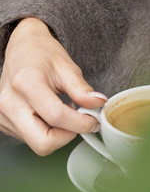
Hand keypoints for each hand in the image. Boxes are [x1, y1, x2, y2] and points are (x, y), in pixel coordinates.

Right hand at [0, 18, 106, 154]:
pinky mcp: (2, 122)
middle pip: (43, 143)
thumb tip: (98, 104)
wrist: (21, 48)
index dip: (81, 123)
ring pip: (37, 144)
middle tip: (78, 122)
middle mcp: (10, 103)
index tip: (93, 120)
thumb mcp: (66, 66)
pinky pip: (30, 139)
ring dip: (57, 134)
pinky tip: (49, 115)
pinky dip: (46, 131)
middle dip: (67, 137)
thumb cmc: (41, 54)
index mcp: (26, 83)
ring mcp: (3, 115)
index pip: (56, 116)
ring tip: (63, 113)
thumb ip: (81, 89)